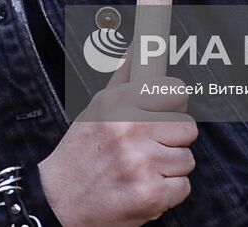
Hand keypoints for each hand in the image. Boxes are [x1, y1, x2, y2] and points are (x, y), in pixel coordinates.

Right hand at [37, 56, 198, 226]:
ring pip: (187, 159)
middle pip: (188, 127)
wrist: (60, 201)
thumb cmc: (81, 152)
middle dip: (173, 140)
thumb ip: (124, 78)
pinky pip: (183, 187)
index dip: (174, 105)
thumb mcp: (97, 108)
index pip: (176, 91)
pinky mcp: (151, 194)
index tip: (166, 112)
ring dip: (170, 168)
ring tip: (143, 169)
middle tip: (150, 147)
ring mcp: (142, 163)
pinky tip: (145, 187)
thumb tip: (139, 46)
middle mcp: (131, 129)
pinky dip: (168, 193)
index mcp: (119, 103)